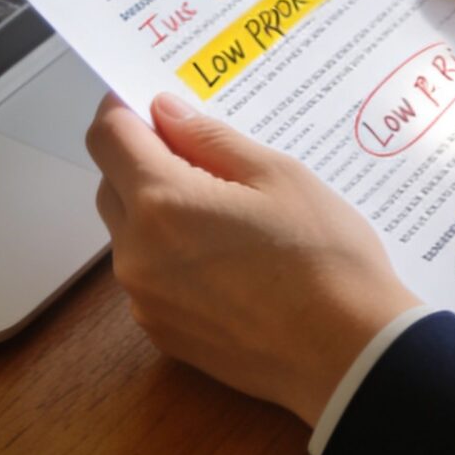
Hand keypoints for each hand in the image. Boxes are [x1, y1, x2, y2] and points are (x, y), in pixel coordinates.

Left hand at [86, 91, 421, 427]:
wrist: (347, 353)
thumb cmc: (324, 259)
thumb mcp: (278, 175)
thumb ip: (211, 139)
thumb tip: (167, 113)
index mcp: (162, 203)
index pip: (108, 136)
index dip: (121, 108)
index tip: (147, 100)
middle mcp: (137, 254)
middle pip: (111, 184)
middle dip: (142, 158)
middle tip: (199, 150)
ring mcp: (145, 300)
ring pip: (129, 233)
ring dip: (157, 209)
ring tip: (224, 209)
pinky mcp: (162, 333)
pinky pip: (148, 276)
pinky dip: (170, 254)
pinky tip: (225, 257)